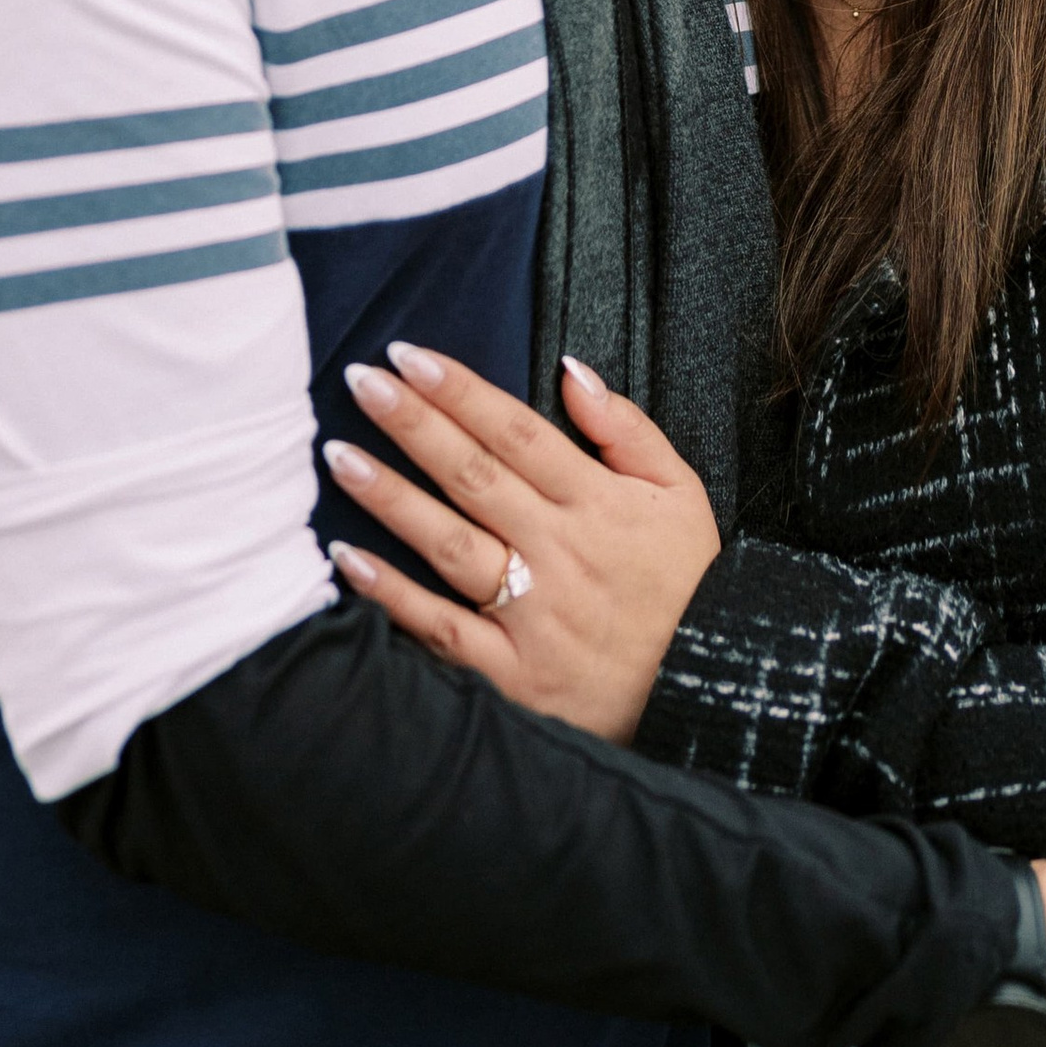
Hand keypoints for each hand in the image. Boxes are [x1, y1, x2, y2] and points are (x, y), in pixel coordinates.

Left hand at [323, 342, 719, 742]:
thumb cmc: (686, 585)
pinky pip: (442, 629)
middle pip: (473, 475)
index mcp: (596, 503)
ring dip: (390, 498)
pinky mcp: (512, 672)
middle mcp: (558, 552)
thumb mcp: (681, 493)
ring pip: (449, 542)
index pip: (517, 432)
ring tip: (340, 456)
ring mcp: (531, 613)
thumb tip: (571, 372)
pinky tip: (348, 561)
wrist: (706, 689)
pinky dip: (394, 596)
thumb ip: (626, 429)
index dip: (461, 391)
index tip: (410, 356)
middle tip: (361, 381)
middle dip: (413, 423)